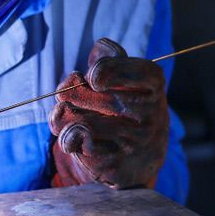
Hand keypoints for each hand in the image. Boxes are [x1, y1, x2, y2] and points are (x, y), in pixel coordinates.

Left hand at [48, 38, 167, 188]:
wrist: (139, 160)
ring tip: (65, 117)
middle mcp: (152, 114)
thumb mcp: (123, 79)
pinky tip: (76, 140)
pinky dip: (68, 139)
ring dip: (60, 118)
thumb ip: (109, 60)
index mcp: (153, 85)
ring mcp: (136, 143)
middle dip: (67, 94)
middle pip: (89, 94)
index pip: (125, 70)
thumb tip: (100, 48)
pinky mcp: (118, 167)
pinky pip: (76, 144)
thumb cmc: (124, 108)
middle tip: (64, 96)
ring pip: (77, 121)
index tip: (92, 79)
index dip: (103, 71)